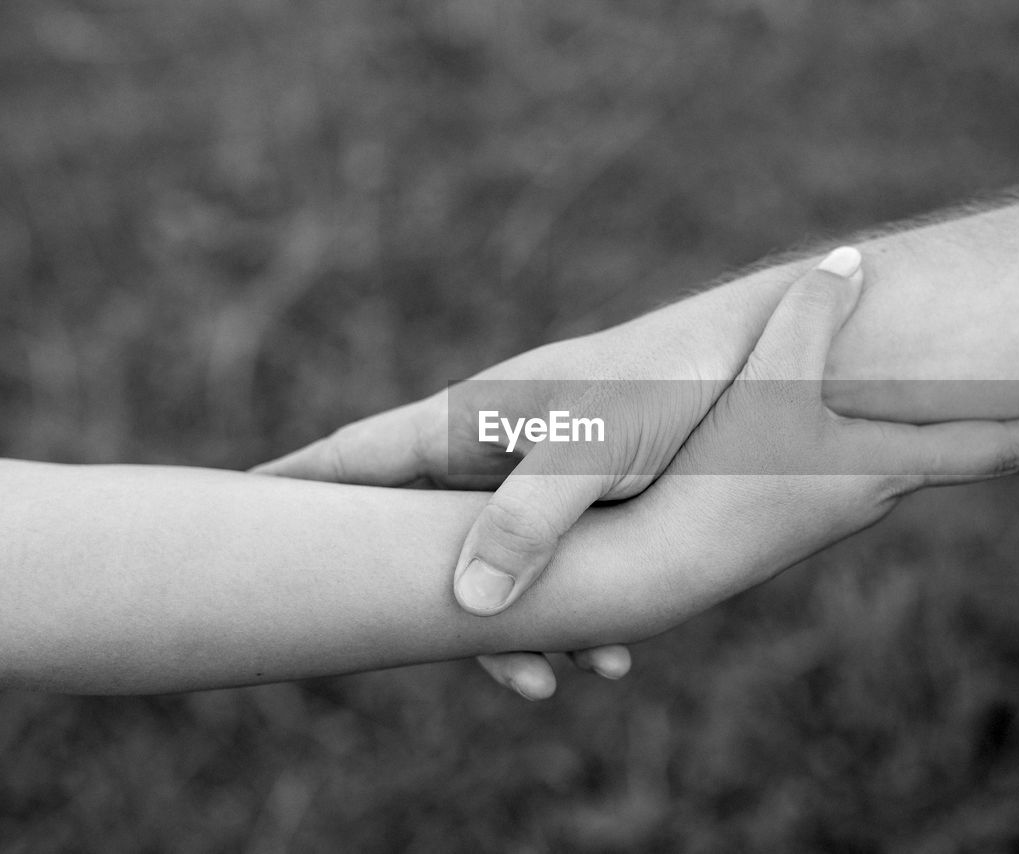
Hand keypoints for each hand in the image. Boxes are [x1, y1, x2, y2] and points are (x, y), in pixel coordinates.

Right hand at [253, 260, 786, 697]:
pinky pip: (547, 570)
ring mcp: (533, 477)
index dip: (293, 486)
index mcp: (469, 420)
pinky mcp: (582, 502)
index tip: (230, 510)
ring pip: (484, 565)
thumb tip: (465, 605)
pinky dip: (561, 616)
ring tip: (543, 682)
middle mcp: (489, 449)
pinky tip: (605, 655)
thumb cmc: (671, 380)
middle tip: (374, 650)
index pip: (356, 457)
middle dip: (394, 594)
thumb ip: (530, 517)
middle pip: (407, 528)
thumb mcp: (597, 446)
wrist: (762, 361)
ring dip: (502, 627)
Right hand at [586, 249, 1018, 633]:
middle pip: (958, 457)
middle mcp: (867, 495)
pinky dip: (873, 438)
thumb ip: (810, 318)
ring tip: (958, 405)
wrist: (658, 564)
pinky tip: (841, 422)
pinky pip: (847, 465)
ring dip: (934, 435)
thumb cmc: (721, 475)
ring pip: (898, 459)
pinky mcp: (786, 513)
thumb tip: (851, 261)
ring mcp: (827, 509)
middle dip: (1006, 430)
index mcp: (884, 468)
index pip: (995, 449)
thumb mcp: (767, 385)